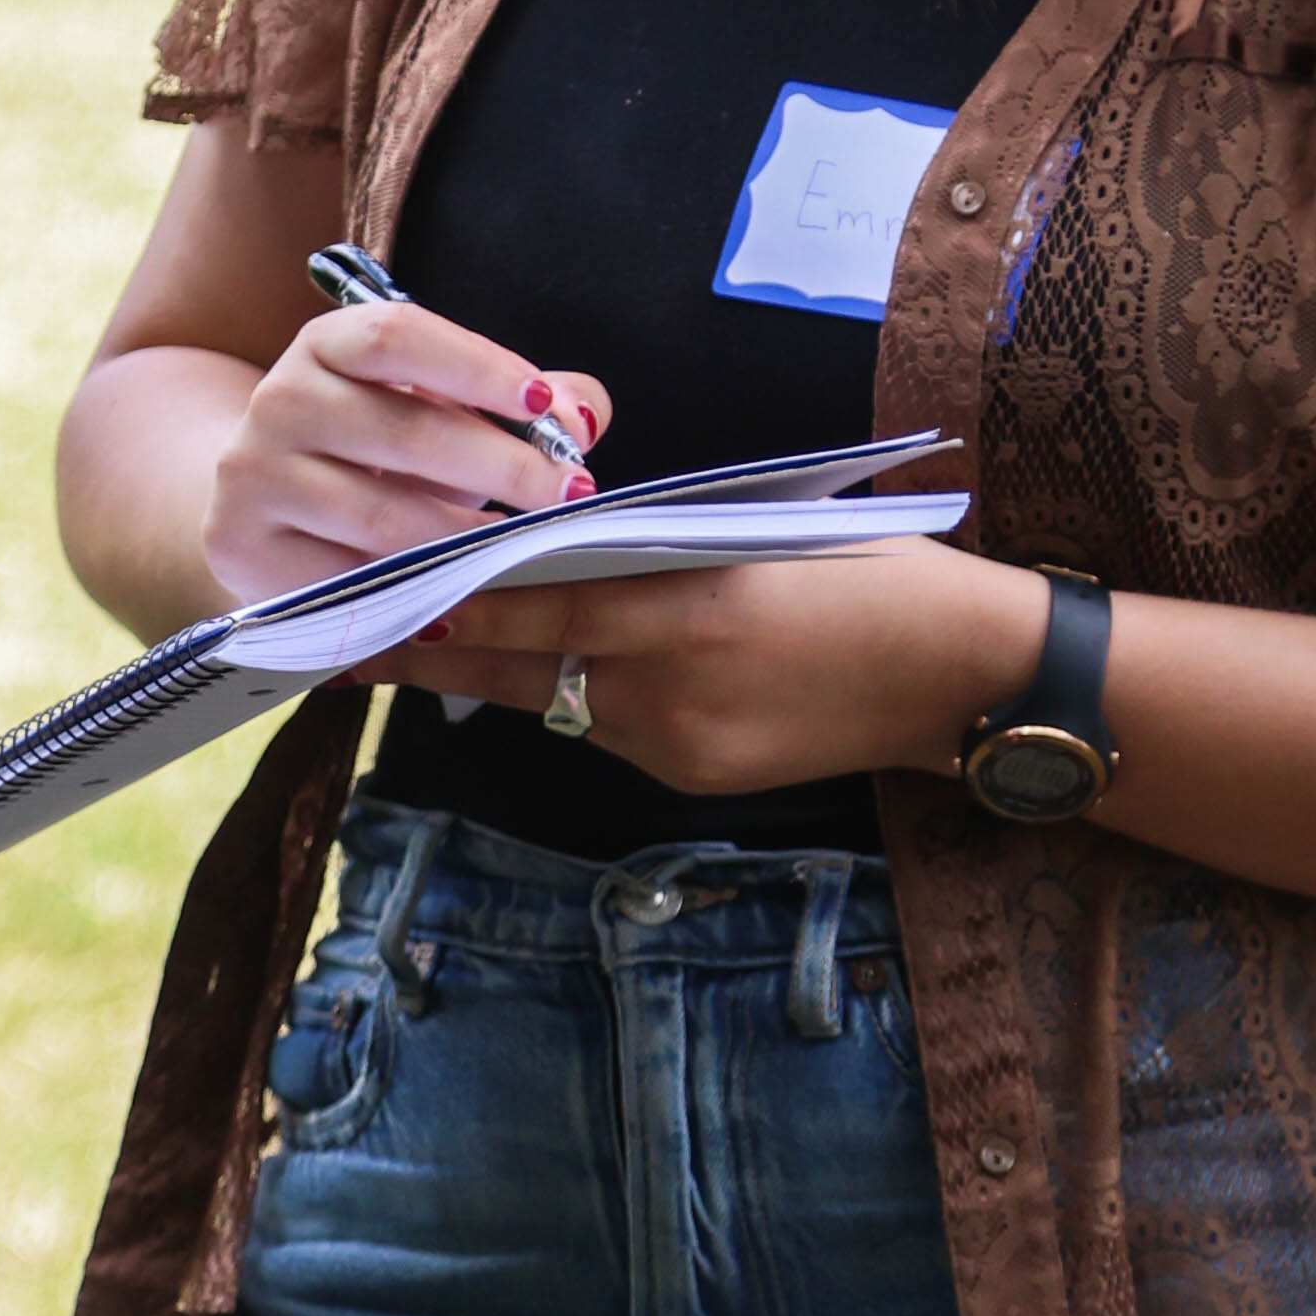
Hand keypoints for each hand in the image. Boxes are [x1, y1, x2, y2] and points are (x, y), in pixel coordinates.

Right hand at [205, 293, 610, 611]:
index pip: (396, 336)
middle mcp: (280, 399)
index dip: (475, 364)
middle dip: (500, 466)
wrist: (263, 503)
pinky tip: (453, 587)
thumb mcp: (439, 407)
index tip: (541, 399)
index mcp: (327, 345)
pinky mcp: (243, 545)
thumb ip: (518, 401)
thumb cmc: (377, 449)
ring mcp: (253, 474)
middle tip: (567, 493)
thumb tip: (583, 415)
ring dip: (461, 536)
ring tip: (515, 545)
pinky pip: (346, 574)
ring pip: (380, 515)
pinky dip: (409, 585)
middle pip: (403, 430)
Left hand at [387, 541, 1045, 790]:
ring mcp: (682, 744)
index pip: (539, 609)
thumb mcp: (758, 537)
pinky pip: (611, 730)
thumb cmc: (874, 576)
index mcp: (691, 606)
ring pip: (560, 704)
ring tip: (426, 647)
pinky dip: (580, 698)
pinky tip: (553, 674)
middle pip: (523, 672)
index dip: (452, 605)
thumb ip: (657, 548)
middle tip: (351, 638)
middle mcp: (673, 687)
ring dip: (503, 676)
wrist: (964, 676)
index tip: (381, 592)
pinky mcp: (697, 777)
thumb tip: (559, 543)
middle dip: (436, 654)